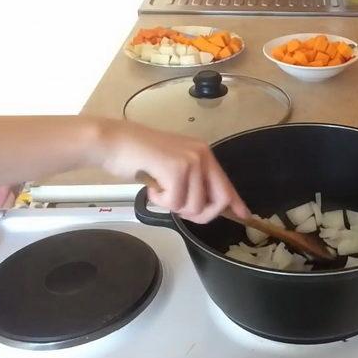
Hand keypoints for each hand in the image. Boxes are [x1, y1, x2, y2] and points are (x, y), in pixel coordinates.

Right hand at [93, 119, 249, 222]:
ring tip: (159, 189)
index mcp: (203, 154)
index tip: (244, 215)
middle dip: (202, 214)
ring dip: (173, 206)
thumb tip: (206, 205)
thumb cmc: (138, 156)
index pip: (226, 184)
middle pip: (218, 200)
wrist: (113, 142)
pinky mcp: (177, 169)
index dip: (235, 202)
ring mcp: (191, 161)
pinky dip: (160, 202)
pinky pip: (175, 203)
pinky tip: (152, 187)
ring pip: (194, 206)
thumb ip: (192, 182)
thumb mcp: (173, 167)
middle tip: (179, 209)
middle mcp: (202, 155)